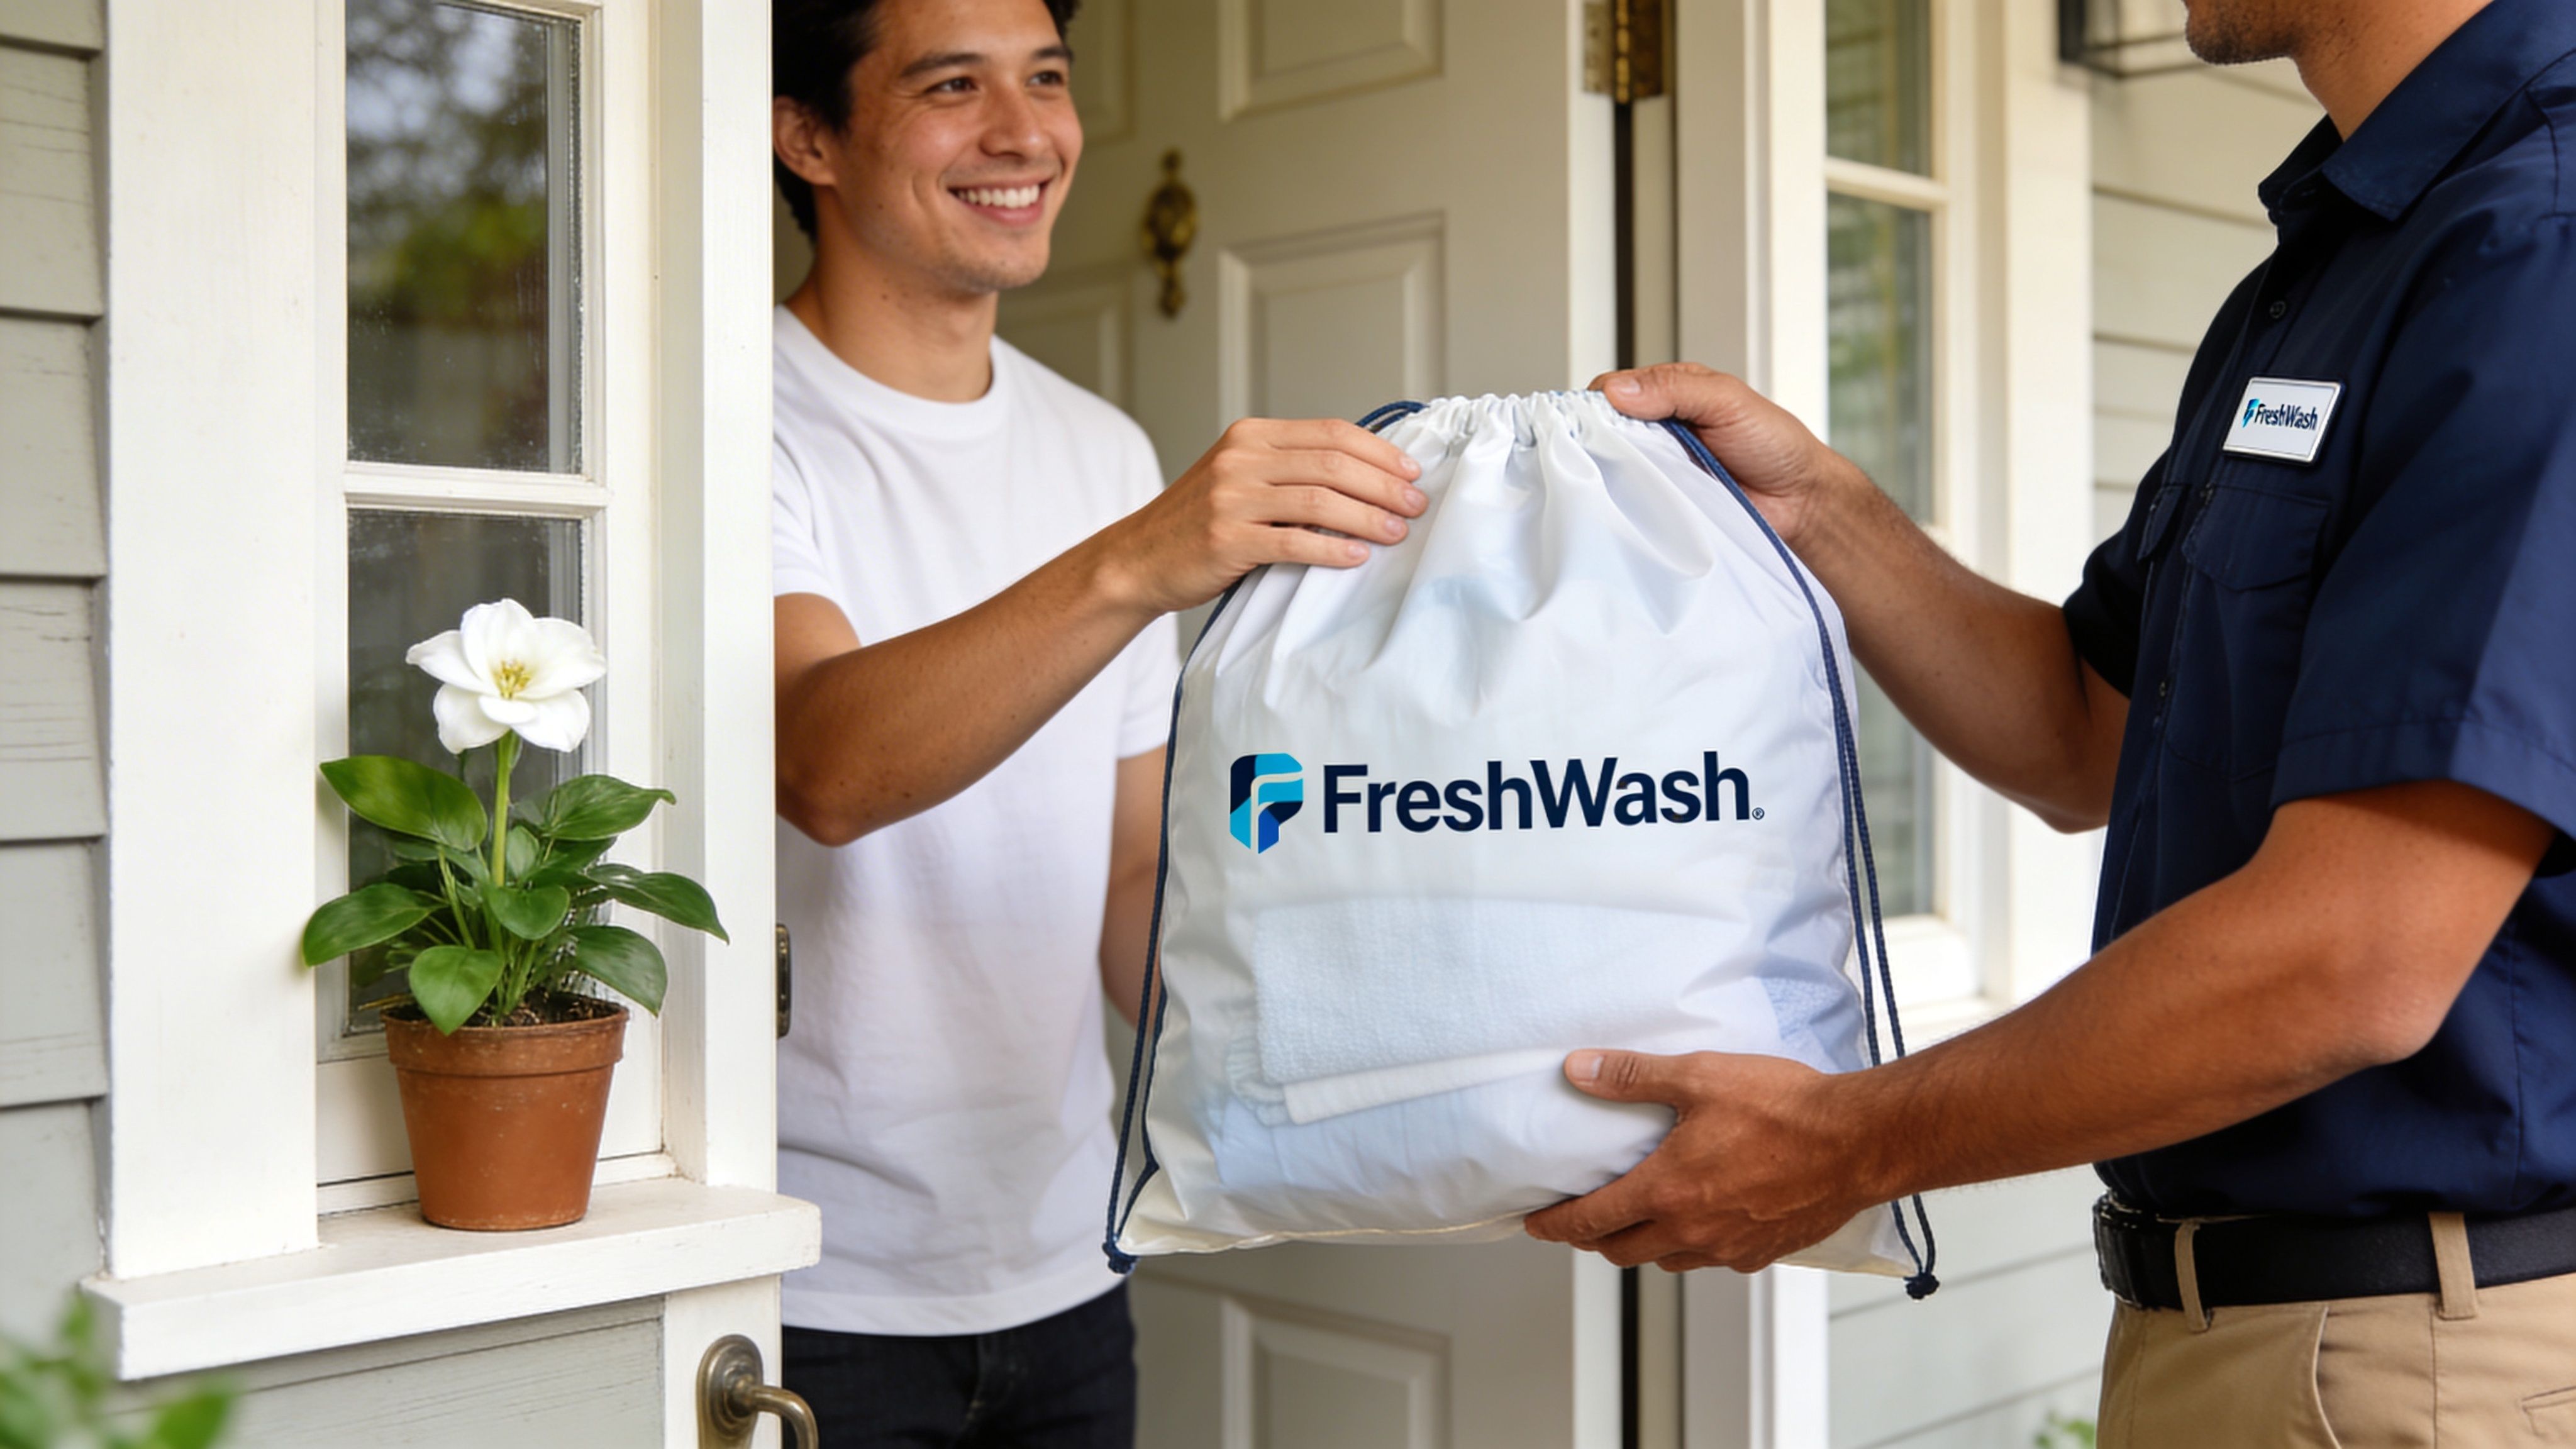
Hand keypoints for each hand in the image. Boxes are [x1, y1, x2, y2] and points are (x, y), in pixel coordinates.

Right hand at [1101, 418, 1426, 615]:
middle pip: (1332, 463)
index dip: (1379, 452)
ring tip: (1398, 532)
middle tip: (1416, 505)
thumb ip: (1289, 469)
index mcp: (1250, 435)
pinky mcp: (1225, 540)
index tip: (1412, 472)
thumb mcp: (1240, 478)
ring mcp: (1230, 498)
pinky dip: (1333, 551)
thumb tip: (1364, 477)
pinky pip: (1293, 543)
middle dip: (1384, 485)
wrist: (1137, 559)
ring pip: (1319, 501)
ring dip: (1368, 517)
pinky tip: (1358, 558)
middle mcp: (1240, 459)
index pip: (1331, 433)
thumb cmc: (1198, 523)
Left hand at [1523, 1048, 1882, 1272]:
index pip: (1591, 1220)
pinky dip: (1692, 1247)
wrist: (1859, 1141)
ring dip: (1643, 1245)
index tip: (1536, 1225)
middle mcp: (1693, 1231)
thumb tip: (1578, 1069)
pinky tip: (1700, 1222)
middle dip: (1593, 1238)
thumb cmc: (1784, 1107)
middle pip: (1621, 1251)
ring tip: (1638, 1220)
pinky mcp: (1764, 1254)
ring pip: (1666, 1260)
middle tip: (1580, 1221)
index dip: (1556, 1225)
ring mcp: (1730, 1249)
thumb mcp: (1699, 1077)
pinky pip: (1713, 1261)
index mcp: (1667, 1191)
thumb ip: (1632, 1077)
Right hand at [1590, 364, 1864, 547]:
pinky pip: (1634, 502)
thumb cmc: (1774, 444)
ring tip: (1619, 481)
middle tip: (1602, 455)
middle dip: (1598, 442)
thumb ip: (1674, 388)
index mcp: (1670, 394)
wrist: (1801, 501)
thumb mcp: (1727, 400)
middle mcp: (1658, 430)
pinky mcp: (1663, 504)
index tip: (1589, 423)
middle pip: (1605, 431)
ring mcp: (1658, 469)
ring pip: (1614, 468)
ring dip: (1614, 474)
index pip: (1613, 391)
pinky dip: (1629, 503)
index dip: (1597, 405)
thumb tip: (1617, 390)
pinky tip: (1630, 504)